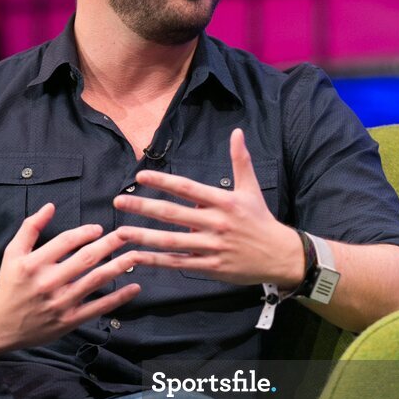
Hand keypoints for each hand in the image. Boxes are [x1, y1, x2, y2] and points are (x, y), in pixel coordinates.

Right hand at [0, 204, 139, 352]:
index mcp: (33, 264)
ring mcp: (60, 303)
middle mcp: (48, 283)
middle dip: (109, 244)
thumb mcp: (12, 253)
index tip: (98, 228)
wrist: (0, 325)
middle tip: (127, 234)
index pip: (65, 241)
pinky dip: (118, 298)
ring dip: (118, 267)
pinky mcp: (69, 320)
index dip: (84, 232)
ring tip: (135, 255)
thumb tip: (50, 206)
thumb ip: (30, 228)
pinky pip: (98, 307)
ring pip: (95, 281)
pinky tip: (134, 287)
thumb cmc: (9, 285)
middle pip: (85, 259)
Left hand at [113, 128, 304, 286]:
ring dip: (143, 236)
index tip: (141, 176)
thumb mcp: (251, 189)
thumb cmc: (261, 220)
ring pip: (171, 241)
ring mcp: (211, 247)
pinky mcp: (209, 267)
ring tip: (120, 232)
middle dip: (143, 207)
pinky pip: (178, 262)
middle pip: (172, 214)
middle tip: (118, 201)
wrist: (279, 256)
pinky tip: (137, 257)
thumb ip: (240, 161)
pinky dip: (156, 260)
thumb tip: (237, 132)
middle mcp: (215, 223)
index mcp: (223, 201)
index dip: (163, 181)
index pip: (187, 188)